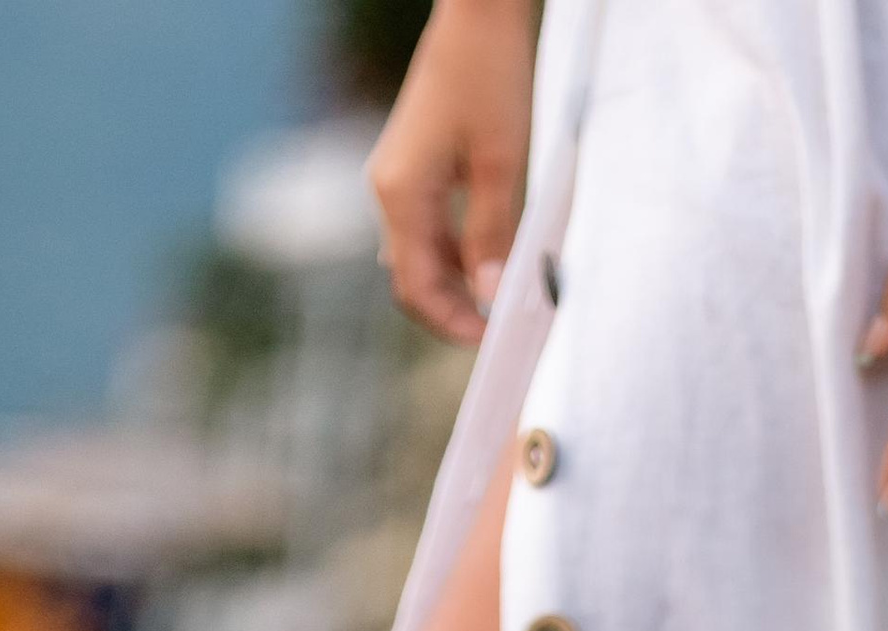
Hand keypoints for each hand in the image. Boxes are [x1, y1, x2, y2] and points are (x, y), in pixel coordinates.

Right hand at [370, 0, 534, 346]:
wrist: (476, 14)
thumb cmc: (489, 75)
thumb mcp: (500, 163)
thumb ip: (491, 234)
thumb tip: (490, 296)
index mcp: (400, 194)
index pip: (415, 287)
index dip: (452, 323)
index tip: (491, 340)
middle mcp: (387, 191)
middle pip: (411, 278)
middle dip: (450, 311)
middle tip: (496, 328)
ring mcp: (395, 178)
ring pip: (419, 255)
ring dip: (454, 284)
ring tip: (497, 298)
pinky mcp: (411, 166)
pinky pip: (426, 228)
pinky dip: (453, 253)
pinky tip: (486, 257)